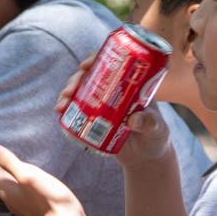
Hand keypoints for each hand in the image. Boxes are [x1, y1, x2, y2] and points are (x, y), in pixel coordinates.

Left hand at [0, 138, 85, 215]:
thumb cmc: (48, 198)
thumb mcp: (28, 175)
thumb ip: (8, 161)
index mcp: (6, 188)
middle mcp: (8, 197)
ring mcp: (18, 203)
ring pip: (2, 184)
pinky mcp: (28, 206)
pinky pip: (11, 188)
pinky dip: (8, 178)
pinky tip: (15, 179)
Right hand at [55, 52, 173, 166]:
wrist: (147, 156)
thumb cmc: (156, 136)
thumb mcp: (157, 127)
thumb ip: (149, 123)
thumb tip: (133, 120)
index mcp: (129, 83)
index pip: (110, 62)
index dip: (95, 58)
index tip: (86, 64)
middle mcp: (112, 90)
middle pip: (89, 76)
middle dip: (75, 79)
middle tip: (70, 90)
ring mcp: (101, 104)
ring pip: (79, 91)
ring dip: (66, 94)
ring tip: (61, 105)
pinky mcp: (93, 120)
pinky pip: (76, 110)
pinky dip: (66, 109)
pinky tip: (60, 112)